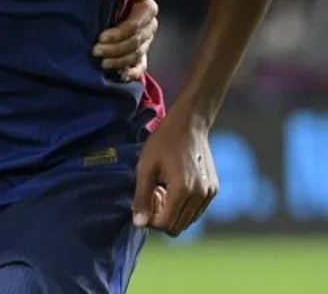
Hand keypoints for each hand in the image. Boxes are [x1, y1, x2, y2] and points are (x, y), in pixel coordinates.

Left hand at [93, 0, 157, 80]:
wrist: (120, 3)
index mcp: (146, 8)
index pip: (135, 24)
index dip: (119, 33)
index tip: (100, 36)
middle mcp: (149, 26)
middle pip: (135, 42)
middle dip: (114, 48)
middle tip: (94, 51)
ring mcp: (147, 41)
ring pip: (136, 55)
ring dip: (118, 61)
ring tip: (100, 63)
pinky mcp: (142, 54)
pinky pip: (141, 66)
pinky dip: (132, 73)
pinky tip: (121, 76)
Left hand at [132, 112, 217, 235]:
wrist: (189, 125)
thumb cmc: (162, 143)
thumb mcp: (145, 167)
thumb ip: (142, 197)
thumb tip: (139, 224)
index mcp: (182, 190)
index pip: (166, 224)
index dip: (150, 220)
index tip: (143, 204)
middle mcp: (200, 196)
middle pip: (178, 227)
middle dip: (161, 218)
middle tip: (152, 196)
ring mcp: (209, 194)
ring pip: (188, 221)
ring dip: (173, 213)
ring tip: (162, 190)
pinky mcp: (213, 190)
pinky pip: (196, 211)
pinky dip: (183, 207)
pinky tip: (174, 188)